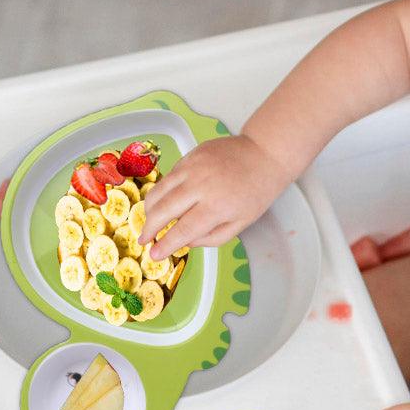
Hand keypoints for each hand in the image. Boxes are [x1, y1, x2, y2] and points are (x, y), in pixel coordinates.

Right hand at [139, 134, 290, 259]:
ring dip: (150, 209)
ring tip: (150, 222)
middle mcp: (201, 185)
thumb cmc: (257, 191)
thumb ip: (213, 237)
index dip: (166, 245)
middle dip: (149, 228)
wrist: (264, 154)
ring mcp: (193, 167)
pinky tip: (165, 201)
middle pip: (163, 210)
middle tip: (144, 239)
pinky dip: (163, 191)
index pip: (183, 230)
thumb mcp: (241, 223)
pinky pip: (168, 177)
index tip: (154, 255)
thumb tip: (185, 243)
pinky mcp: (190, 155)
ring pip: (159, 190)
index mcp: (217, 206)